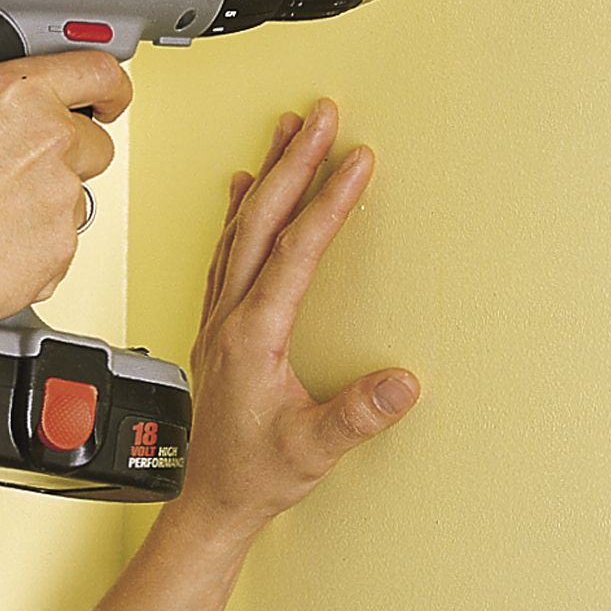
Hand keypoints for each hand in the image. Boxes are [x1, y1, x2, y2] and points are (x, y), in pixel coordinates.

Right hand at [0, 51, 130, 325]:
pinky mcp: (62, 248)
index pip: (96, 71)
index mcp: (13, 92)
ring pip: (75, 197)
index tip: (109, 97)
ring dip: (43, 206)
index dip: (109, 86)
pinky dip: (33, 248)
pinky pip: (60, 243)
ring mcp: (61, 195)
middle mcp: (49, 138)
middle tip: (17, 174)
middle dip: (64, 156)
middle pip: (94, 142)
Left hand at [173, 98, 419, 536]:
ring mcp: (219, 314)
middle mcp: (229, 315)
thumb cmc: (254, 471)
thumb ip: (353, 417)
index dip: (327, 203)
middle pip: (260, 222)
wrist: (210, 494)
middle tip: (320, 116)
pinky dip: (239, 211)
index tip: (354, 161)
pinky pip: (225, 250)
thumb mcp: (312, 449)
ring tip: (287, 132)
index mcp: (252, 335)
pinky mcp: (220, 321)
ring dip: (267, 176)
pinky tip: (245, 188)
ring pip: (239, 228)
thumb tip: (401, 383)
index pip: (293, 253)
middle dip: (293, 164)